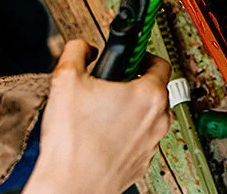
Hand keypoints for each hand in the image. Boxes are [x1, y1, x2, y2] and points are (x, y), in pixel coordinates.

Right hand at [23, 40, 171, 193]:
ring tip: (102, 113)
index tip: (130, 58)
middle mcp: (158, 120)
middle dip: (134, 84)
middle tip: (110, 86)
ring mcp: (152, 144)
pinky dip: (126, 135)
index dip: (142, 56)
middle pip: (156, 91)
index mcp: (148, 95)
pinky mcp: (142, 163)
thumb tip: (83, 47)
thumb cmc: (72, 141)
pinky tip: (101, 136)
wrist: (71, 186)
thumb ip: (77, 51)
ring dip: (131, 111)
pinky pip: (140, 140)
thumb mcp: (66, 79)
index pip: (160, 63)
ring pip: (148, 118)